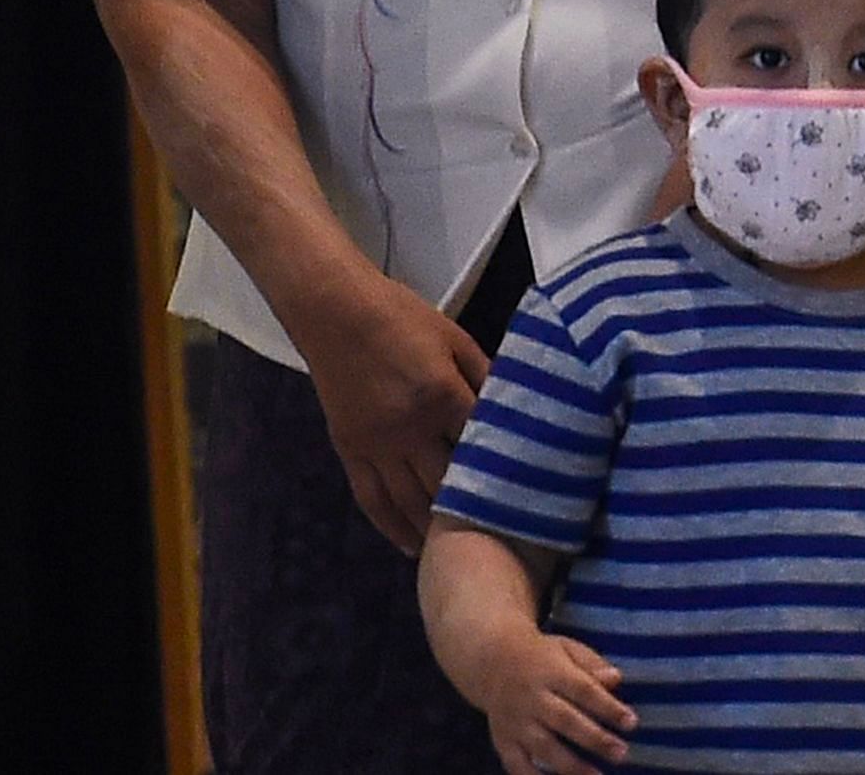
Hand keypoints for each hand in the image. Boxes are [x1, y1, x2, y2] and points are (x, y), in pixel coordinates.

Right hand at [299, 274, 492, 555]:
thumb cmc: (402, 316)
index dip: (505, 470)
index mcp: (442, 396)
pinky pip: (371, 501)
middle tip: (504, 537)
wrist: (335, 311)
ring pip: (410, 502)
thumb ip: (485, 373)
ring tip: (462, 552)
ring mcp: (376, 446)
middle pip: (447, 484)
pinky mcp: (350, 451)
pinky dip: (392, 527)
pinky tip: (412, 546)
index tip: (529, 494)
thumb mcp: (455, 336)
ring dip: (435, 530)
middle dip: (474, 511)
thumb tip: (513, 404)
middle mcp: (409, 430)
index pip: (481, 445)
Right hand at [470, 629, 634, 773]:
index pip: (583, 690)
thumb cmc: (542, 656)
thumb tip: (617, 679)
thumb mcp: (568, 648)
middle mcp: (532, 698)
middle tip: (621, 753)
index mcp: (551, 671)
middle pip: (565, 721)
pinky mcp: (502, 740)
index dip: (608, 707)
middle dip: (594, 739)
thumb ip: (592, 665)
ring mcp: (515, 722)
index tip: (632, 723)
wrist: (492, 660)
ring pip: (543, 747)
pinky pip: (516, 765)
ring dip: (571, 766)